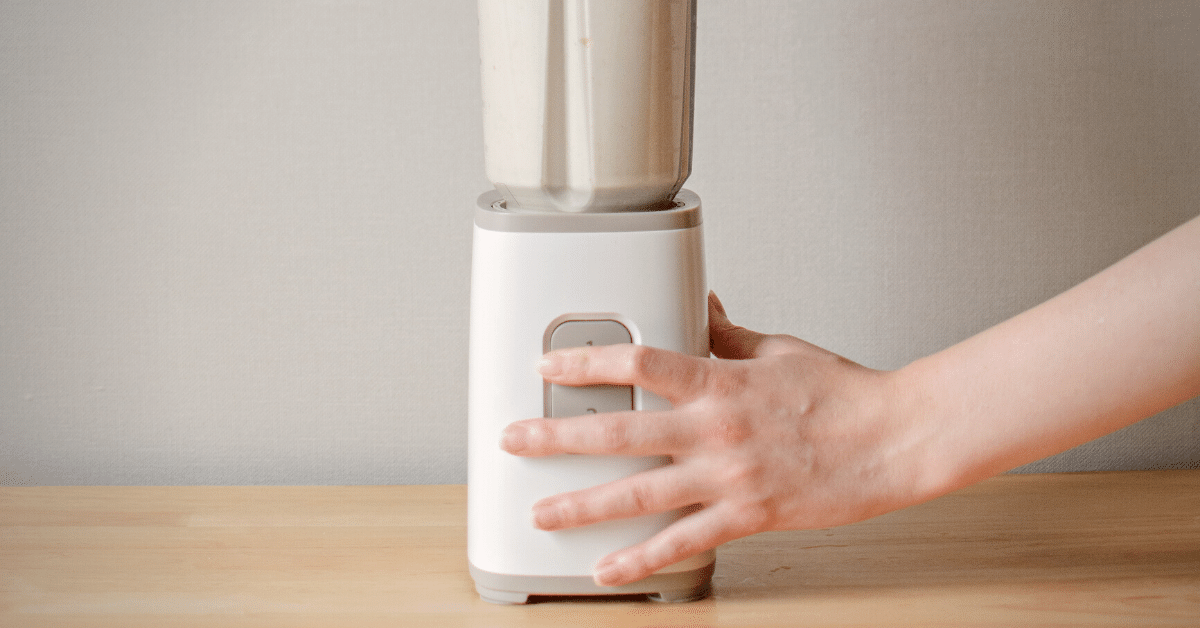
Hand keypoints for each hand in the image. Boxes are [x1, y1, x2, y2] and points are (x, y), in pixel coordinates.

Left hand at [499, 293, 936, 586]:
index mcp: (721, 381)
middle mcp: (715, 430)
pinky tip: (605, 567)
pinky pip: (683, 542)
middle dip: (558, 436)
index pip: (640, 362)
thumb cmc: (843, 393)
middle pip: (619, 430)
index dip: (587, 361)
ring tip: (542, 512)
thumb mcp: (779, 350)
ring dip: (582, 504)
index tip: (549, 364)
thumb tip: (700, 305)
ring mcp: (728, 477)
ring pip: (639, 493)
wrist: (894, 440)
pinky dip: (640, 558)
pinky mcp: (746, 516)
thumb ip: (728, 334)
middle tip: (515, 440)